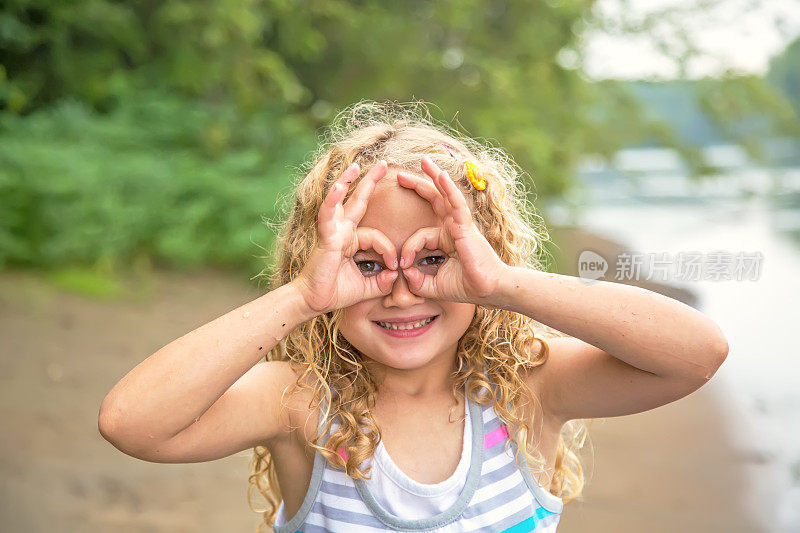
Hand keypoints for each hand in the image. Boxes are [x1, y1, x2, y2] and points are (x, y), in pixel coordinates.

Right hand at [292, 161, 399, 313]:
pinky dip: (332, 200)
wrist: (314, 301)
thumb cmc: (336, 292)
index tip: (395, 268)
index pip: (377, 237)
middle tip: (383, 164)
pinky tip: (338, 185)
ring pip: (343, 201)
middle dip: (370, 182)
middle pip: (359, 202)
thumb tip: (396, 275)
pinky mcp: (326, 236)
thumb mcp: (368, 287)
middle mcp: (343, 231)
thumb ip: (383, 282)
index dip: (389, 250)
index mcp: (352, 241)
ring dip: (349, 181)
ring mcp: (334, 231)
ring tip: (357, 165)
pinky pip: (328, 214)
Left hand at [396, 156, 509, 305]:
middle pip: (434, 200)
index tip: (401, 264)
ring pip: (445, 195)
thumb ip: (416, 281)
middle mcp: (453, 228)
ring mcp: (460, 224)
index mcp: (445, 240)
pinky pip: (456, 203)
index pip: (420, 235)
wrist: (488, 290)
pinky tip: (440, 175)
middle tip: (399, 175)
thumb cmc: (465, 287)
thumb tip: (403, 271)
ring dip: (434, 176)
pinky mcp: (466, 225)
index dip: (407, 248)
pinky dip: (448, 188)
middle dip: (417, 186)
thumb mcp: (432, 286)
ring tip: (424, 160)